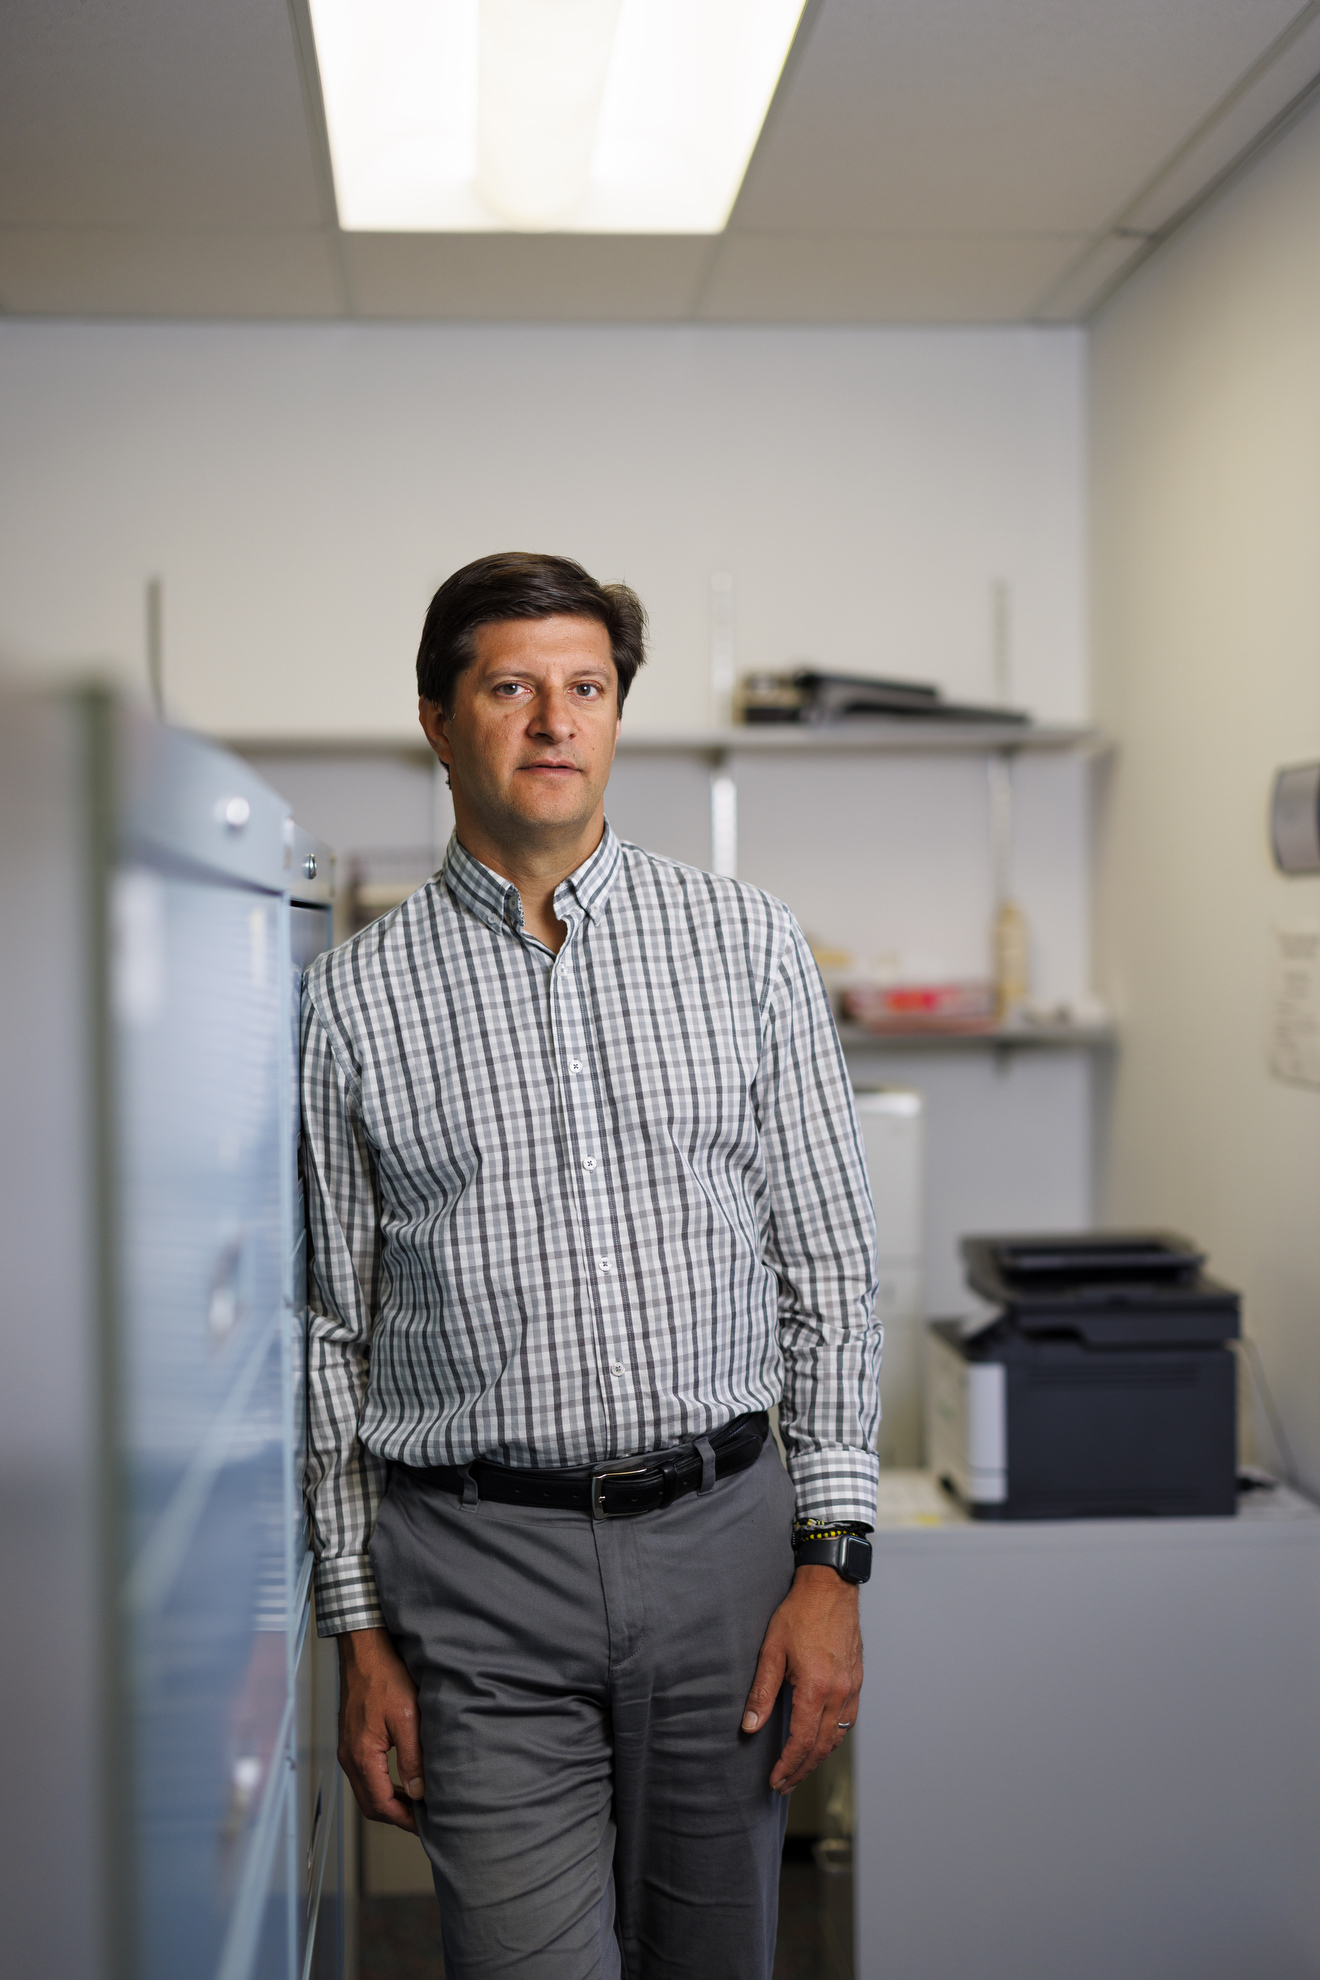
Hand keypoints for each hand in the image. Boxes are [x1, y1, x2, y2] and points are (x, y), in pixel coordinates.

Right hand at [336, 1626, 424, 1831]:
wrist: (364, 1652)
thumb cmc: (385, 1678)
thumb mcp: (408, 1718)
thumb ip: (412, 1758)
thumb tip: (418, 1793)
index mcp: (362, 1757)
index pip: (380, 1805)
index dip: (403, 1820)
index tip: (424, 1824)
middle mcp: (350, 1758)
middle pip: (370, 1804)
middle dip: (396, 1816)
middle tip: (422, 1818)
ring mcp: (348, 1749)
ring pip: (366, 1791)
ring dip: (389, 1801)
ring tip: (415, 1802)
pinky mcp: (351, 1740)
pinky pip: (364, 1774)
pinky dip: (382, 1785)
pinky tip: (400, 1778)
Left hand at [741, 1565, 862, 1793]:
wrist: (831, 1587)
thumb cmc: (799, 1614)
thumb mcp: (771, 1650)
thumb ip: (761, 1691)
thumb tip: (750, 1727)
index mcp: (816, 1688)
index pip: (802, 1741)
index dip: (788, 1766)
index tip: (775, 1781)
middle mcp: (838, 1693)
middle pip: (821, 1746)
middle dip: (801, 1770)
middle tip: (784, 1786)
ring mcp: (852, 1687)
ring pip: (837, 1736)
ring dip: (818, 1758)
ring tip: (799, 1770)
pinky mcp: (857, 1680)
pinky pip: (848, 1720)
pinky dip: (834, 1738)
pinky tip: (823, 1741)